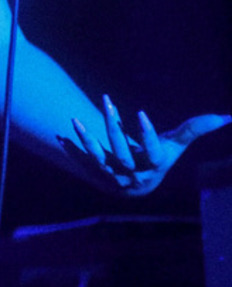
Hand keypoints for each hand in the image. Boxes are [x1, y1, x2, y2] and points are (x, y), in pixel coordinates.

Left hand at [67, 94, 231, 195]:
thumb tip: (226, 117)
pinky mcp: (96, 174)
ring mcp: (113, 176)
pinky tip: (70, 126)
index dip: (147, 134)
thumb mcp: (174, 145)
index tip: (140, 112)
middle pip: (123, 153)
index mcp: (155, 167)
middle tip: (107, 101)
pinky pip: (85, 159)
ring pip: (101, 158)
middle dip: (114, 128)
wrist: (134, 184)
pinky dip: (77, 145)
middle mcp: (134, 175)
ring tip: (77, 119)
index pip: (153, 153)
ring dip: (89, 139)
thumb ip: (194, 130)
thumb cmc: (157, 158)